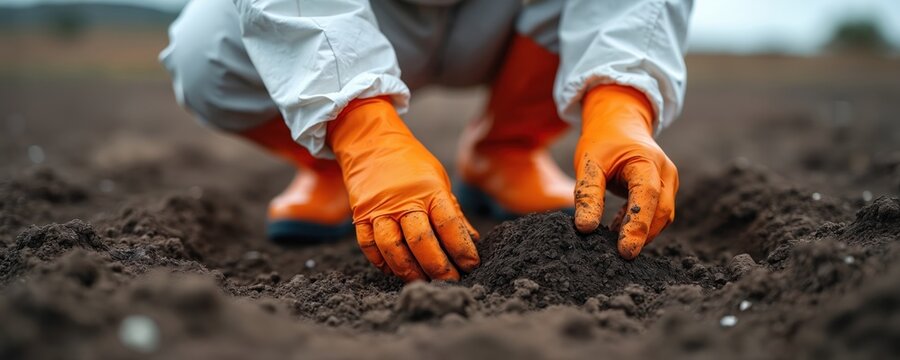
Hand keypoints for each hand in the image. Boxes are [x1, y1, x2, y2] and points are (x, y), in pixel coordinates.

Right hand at [327, 97, 479, 281]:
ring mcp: (379, 208)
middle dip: (438, 267)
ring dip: (409, 270)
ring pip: (393, 247)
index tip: (471, 264)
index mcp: (429, 189)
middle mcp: (403, 200)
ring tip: (423, 281)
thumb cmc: (411, 164)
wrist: (371, 142)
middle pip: (420, 240)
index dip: (461, 248)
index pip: (448, 224)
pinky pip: (369, 245)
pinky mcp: (360, 215)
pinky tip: (395, 271)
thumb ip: (452, 212)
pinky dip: (382, 262)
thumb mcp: (438, 180)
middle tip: (450, 280)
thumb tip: (472, 241)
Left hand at [573, 85, 678, 258]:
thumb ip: (587, 194)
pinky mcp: (665, 189)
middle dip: (642, 235)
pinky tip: (617, 227)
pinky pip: (657, 213)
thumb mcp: (588, 163)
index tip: (625, 251)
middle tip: (620, 256)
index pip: (647, 198)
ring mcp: (669, 181)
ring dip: (641, 231)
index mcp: (647, 161)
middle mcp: (665, 172)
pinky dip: (639, 224)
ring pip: (662, 216)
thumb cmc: (602, 142)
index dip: (637, 226)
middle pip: (661, 212)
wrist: (619, 123)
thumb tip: (585, 228)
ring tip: (612, 240)